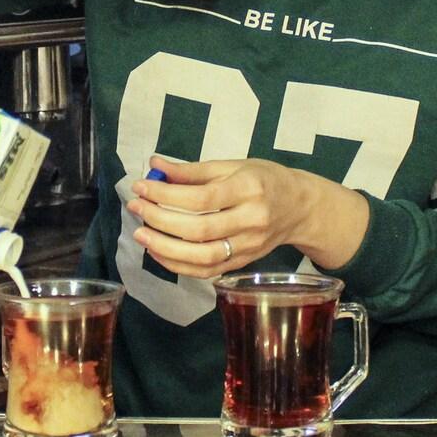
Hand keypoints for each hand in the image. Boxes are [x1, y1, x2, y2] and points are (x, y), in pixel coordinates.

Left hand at [126, 156, 367, 277]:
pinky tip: (159, 252)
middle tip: (136, 208)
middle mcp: (252, 220)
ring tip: (141, 235)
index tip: (141, 187)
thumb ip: (194, 170)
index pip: (202, 197)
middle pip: (200, 229)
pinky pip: (207, 271)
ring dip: (166, 248)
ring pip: (203, 256)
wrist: (300, 208)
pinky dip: (179, 266)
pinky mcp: (243, 263)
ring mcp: (249, 246)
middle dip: (161, 220)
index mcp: (249, 189)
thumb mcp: (234, 165)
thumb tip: (154, 166)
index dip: (167, 194)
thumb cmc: (265, 179)